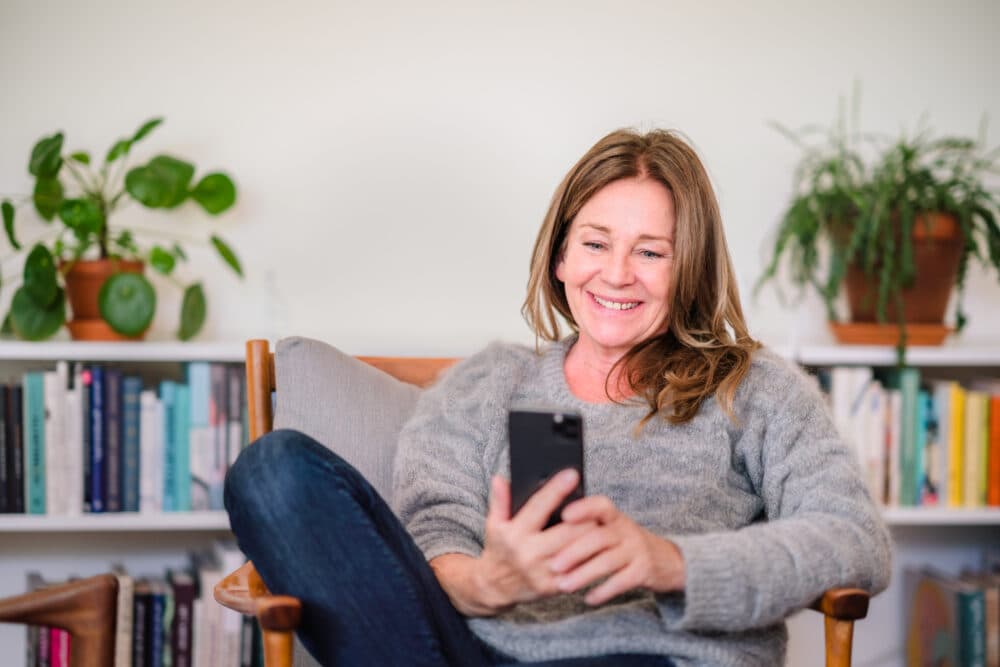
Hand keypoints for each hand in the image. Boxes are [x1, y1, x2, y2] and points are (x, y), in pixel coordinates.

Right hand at [471, 470, 596, 611]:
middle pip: (567, 531)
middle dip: (585, 517)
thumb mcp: (494, 524)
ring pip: (577, 551)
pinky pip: (579, 570)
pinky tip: (599, 545)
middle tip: (597, 504)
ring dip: (592, 536)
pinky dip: (590, 557)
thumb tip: (499, 478)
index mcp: (514, 533)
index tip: (571, 474)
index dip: (556, 489)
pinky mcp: (554, 587)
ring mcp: (542, 572)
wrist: (496, 587)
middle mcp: (528, 553)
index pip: (538, 506)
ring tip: (602, 522)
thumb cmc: (499, 549)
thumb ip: (499, 500)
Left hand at [548, 495, 684, 605]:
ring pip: (608, 561)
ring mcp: (637, 551)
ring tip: (564, 586)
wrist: (668, 560)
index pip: (601, 506)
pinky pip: (621, 581)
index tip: (564, 515)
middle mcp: (627, 530)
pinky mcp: (644, 571)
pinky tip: (588, 598)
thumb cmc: (626, 543)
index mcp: (615, 517)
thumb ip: (588, 526)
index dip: (584, 508)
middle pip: (599, 537)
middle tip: (553, 565)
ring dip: (583, 574)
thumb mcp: (613, 528)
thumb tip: (549, 530)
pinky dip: (603, 591)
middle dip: (574, 552)